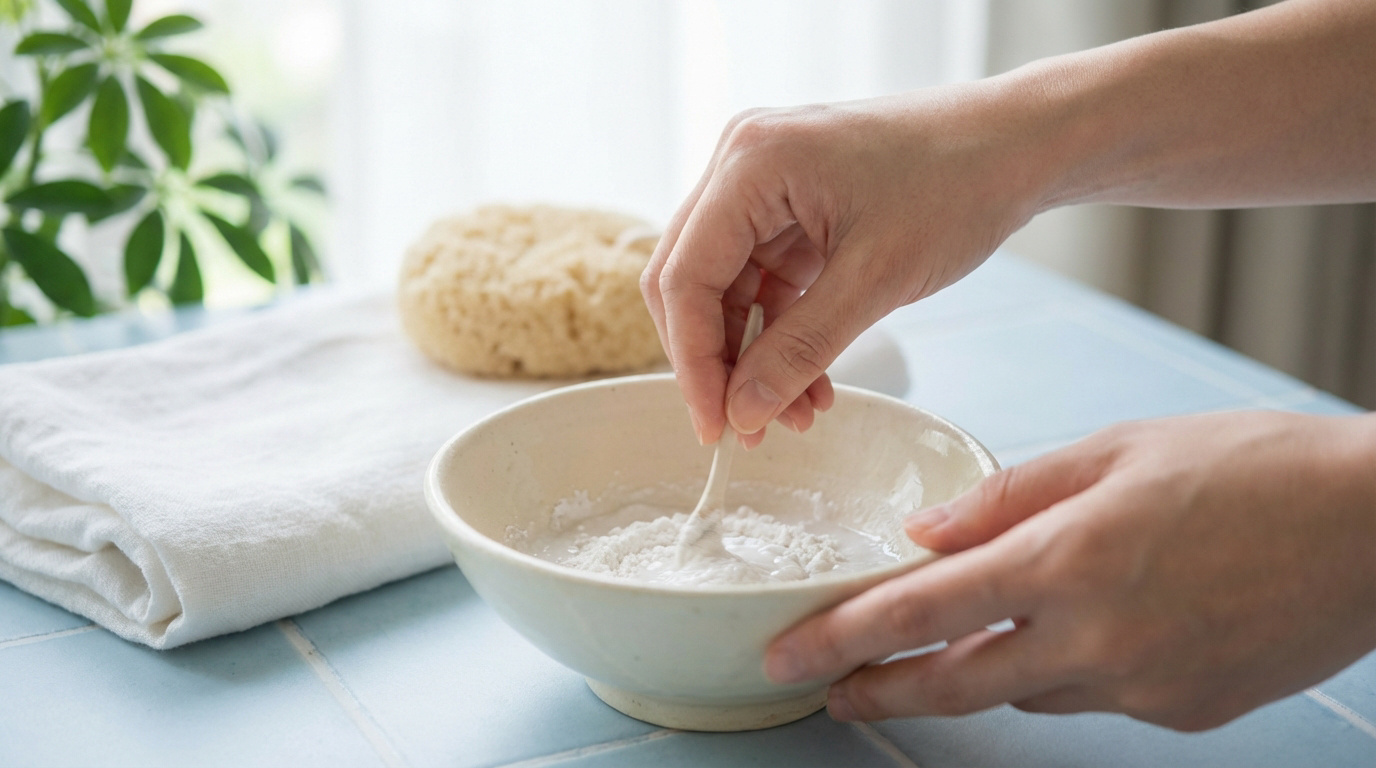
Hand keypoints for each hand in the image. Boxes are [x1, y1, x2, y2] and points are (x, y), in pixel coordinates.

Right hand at [640, 87, 1047, 446]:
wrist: (1018, 146)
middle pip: (692, 282)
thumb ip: (800, 350)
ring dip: (755, 356)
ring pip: (727, 290)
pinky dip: (782, 333)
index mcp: (750, 164)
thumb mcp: (875, 280)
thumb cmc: (957, 185)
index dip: (694, 361)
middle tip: (746, 428)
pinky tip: (813, 382)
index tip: (716, 427)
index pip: (685, 277)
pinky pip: (764, 282)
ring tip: (798, 414)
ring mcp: (765, 186)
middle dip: (718, 362)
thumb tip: (742, 414)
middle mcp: (742, 165)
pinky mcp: (791, 208)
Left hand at [764, 411, 1375, 730]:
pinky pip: (1093, 697)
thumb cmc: (1251, 466)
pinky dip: (1066, 667)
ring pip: (1026, 691)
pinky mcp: (1183, 713)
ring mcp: (1143, 688)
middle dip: (882, 691)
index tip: (791, 655)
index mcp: (1070, 559)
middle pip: (955, 684)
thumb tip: (925, 536)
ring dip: (981, 670)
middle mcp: (1098, 639)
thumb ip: (1008, 496)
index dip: (844, 639)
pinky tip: (1083, 627)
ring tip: (957, 640)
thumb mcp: (1116, 449)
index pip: (922, 613)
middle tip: (832, 691)